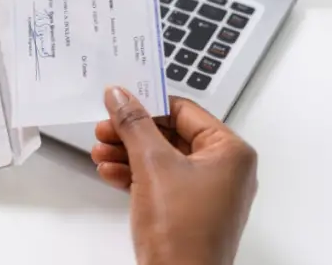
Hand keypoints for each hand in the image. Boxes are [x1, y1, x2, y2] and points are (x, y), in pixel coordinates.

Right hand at [92, 88, 257, 264]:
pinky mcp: (190, 211)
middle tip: (105, 128)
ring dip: (128, 153)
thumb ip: (134, 124)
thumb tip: (121, 96)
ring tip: (101, 152)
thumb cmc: (183, 234)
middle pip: (171, 135)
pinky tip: (111, 173)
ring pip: (162, 159)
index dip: (148, 104)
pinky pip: (161, 181)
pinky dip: (135, 175)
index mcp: (230, 153)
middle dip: (132, 133)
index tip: (120, 100)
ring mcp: (208, 193)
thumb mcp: (152, 165)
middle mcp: (225, 171)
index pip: (184, 111)